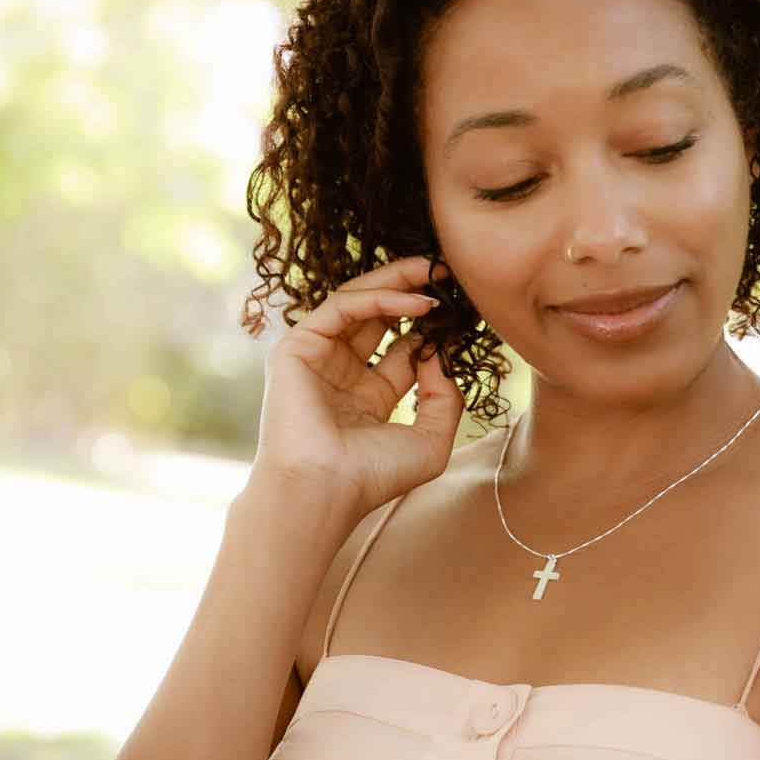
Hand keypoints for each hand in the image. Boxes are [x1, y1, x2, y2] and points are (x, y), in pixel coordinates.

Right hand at [249, 255, 463, 514]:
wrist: (326, 489)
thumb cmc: (374, 476)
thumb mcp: (431, 439)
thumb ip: (444, 396)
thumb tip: (439, 354)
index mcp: (368, 399)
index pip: (402, 350)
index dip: (432, 330)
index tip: (462, 313)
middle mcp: (341, 375)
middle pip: (379, 318)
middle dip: (411, 290)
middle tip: (444, 270)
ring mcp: (317, 360)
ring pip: (357, 303)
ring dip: (396, 283)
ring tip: (433, 271)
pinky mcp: (297, 348)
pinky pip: (341, 307)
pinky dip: (378, 298)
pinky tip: (414, 303)